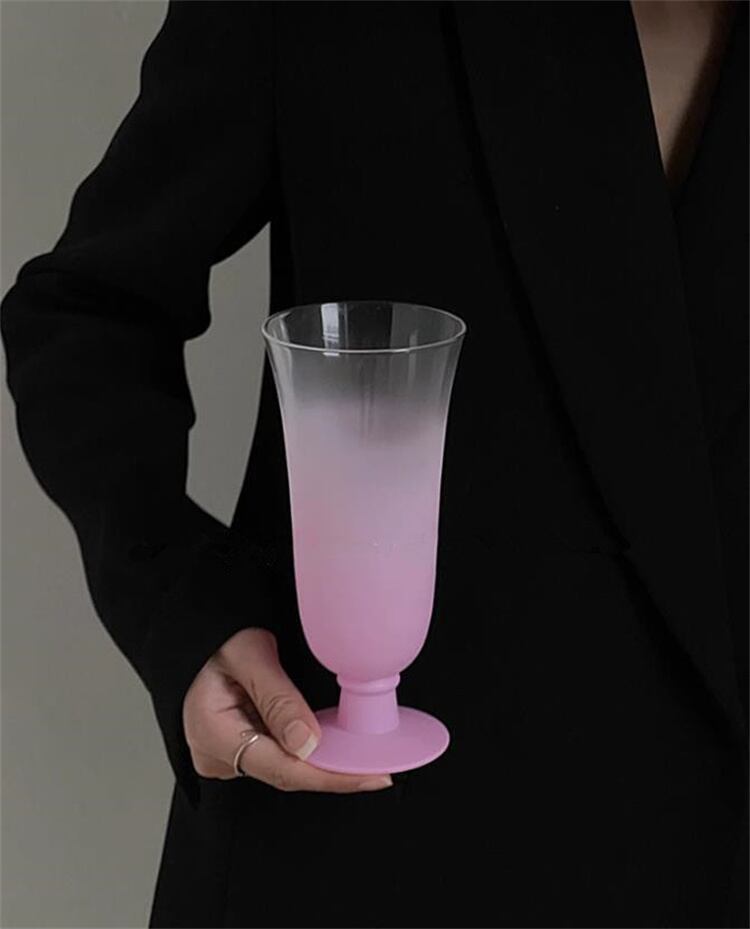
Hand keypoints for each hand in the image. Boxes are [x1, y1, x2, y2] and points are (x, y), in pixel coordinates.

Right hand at [182, 627, 392, 792]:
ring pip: (286, 766)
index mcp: (213, 735)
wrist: (195, 631)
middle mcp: (217, 756)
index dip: (331, 777)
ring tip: (362, 752)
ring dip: (323, 759)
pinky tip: (335, 743)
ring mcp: (226, 755)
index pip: (282, 770)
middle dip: (334, 770)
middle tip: (379, 767)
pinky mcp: (238, 748)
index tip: (371, 777)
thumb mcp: (249, 653)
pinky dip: (309, 748)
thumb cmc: (215, 636)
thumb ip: (278, 698)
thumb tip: (308, 743)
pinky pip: (279, 754)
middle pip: (287, 773)